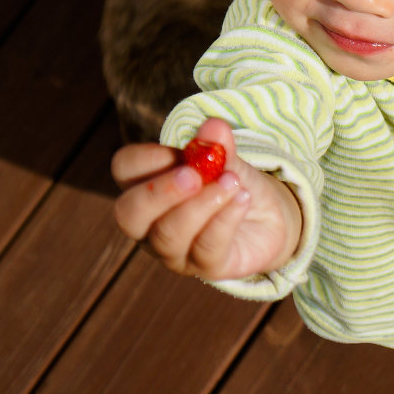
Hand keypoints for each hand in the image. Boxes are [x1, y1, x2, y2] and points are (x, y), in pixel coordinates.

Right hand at [111, 118, 301, 279]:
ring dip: (201, 205)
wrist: (269, 217)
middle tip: (193, 175)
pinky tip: (243, 199)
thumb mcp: (227, 160)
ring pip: (169, 235)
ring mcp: (174, 251)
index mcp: (146, 186)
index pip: (124, 170)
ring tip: (232, 183)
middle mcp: (150, 224)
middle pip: (129, 213)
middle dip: (160, 192)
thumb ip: (217, 146)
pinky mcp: (206, 267)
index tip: (177, 151)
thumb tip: (214, 126)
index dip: (144, 159)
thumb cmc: (232, 183)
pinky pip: (206, 248)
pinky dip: (225, 220)